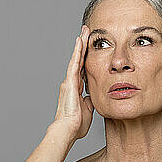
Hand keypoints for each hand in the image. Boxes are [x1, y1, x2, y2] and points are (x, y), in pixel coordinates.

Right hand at [53, 25, 93, 140]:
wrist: (68, 129)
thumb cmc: (76, 125)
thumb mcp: (88, 110)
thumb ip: (90, 102)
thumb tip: (93, 98)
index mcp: (76, 89)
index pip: (83, 70)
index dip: (86, 59)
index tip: (90, 49)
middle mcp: (71, 83)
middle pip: (79, 61)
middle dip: (83, 47)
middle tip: (86, 33)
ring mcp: (69, 81)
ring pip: (76, 58)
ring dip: (80, 44)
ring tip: (84, 31)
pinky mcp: (70, 81)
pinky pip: (75, 62)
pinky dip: (77, 51)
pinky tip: (80, 40)